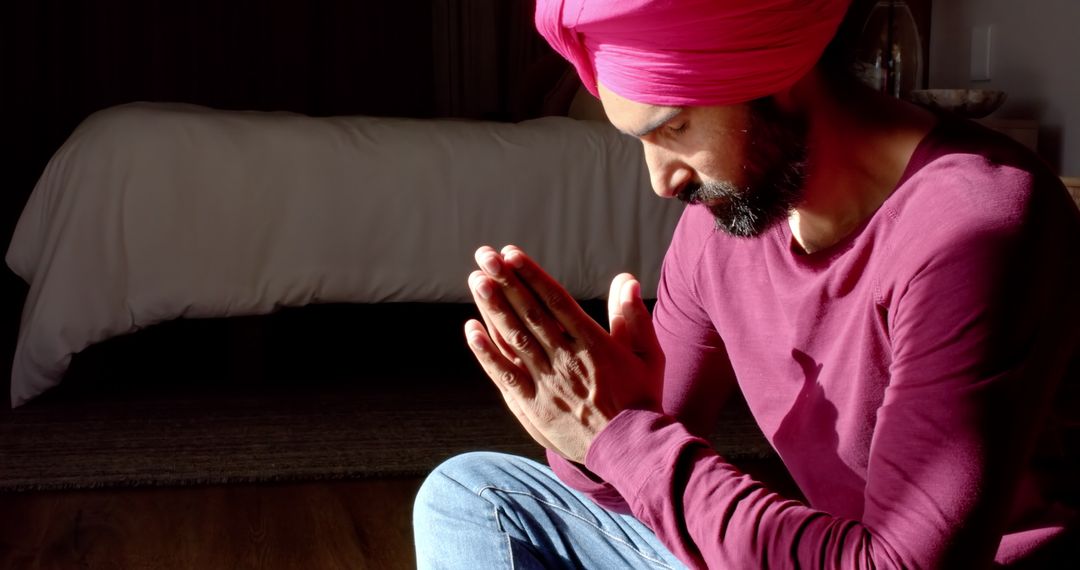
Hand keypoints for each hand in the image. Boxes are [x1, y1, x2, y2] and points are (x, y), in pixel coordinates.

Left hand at [465, 245, 664, 463]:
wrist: (631, 451)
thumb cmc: (641, 399)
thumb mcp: (648, 355)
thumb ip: (634, 317)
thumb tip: (626, 280)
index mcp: (592, 343)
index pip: (555, 301)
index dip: (531, 275)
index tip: (511, 254)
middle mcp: (565, 359)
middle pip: (529, 314)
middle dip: (505, 282)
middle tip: (484, 255)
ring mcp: (546, 383)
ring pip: (514, 339)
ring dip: (493, 308)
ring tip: (477, 280)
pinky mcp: (533, 406)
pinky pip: (505, 376)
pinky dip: (486, 353)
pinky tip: (471, 330)